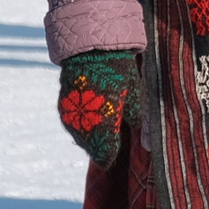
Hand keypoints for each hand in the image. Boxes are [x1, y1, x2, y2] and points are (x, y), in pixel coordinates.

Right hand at [57, 49, 141, 166]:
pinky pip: (71, 125)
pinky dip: (80, 129)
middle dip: (100, 150)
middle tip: (107, 153)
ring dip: (89, 141)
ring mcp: (72, 113)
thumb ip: (138, 118)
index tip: (112, 161)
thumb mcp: (135, 93)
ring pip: (80, 137)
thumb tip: (145, 140)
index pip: (105, 151)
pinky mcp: (63, 105)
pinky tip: (88, 127)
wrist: (91, 47)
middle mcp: (86, 119)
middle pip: (91, 146)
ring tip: (99, 141)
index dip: (108, 157)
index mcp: (106, 119)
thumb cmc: (120, 70)